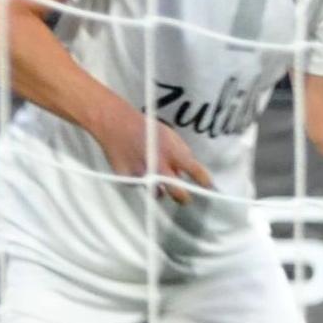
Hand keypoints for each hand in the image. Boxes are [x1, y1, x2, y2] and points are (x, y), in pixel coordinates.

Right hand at [93, 101, 212, 203]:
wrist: (115, 123)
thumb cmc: (146, 128)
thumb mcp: (171, 136)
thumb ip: (182, 154)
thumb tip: (188, 172)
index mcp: (173, 153)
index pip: (196, 172)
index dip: (204, 182)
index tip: (207, 186)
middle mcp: (158, 166)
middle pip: (178, 193)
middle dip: (184, 198)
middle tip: (185, 198)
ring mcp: (141, 174)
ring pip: (156, 193)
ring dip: (159, 190)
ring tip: (156, 180)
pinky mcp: (125, 178)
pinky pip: (138, 186)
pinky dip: (140, 181)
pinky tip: (137, 169)